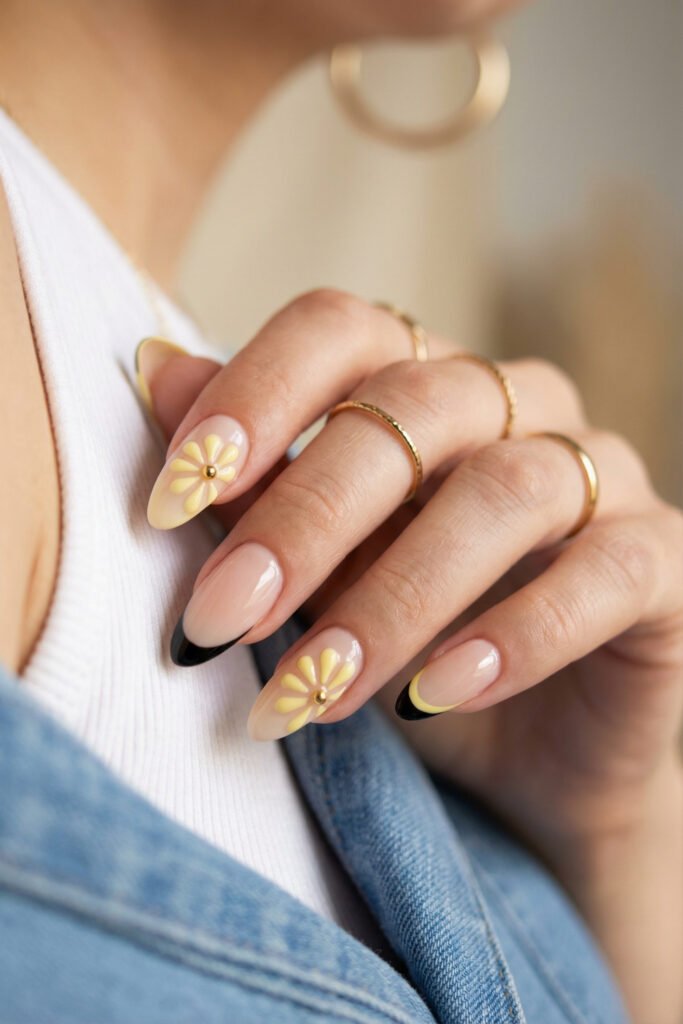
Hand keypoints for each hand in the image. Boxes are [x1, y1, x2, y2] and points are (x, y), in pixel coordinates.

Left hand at [141, 289, 682, 1023]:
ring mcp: (598, 476)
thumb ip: (250, 474)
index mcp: (422, 385)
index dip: (254, 395)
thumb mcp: (314, 570)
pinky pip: (604, 572)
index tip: (169, 497)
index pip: (341, 328)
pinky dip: (515, 633)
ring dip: (394, 595)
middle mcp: (515, 407)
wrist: (528, 760)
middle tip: (222, 618)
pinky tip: (437, 694)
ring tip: (318, 686)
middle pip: (413, 411)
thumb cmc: (404, 647)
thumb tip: (151, 366)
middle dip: (304, 518)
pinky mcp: (660, 561)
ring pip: (504, 492)